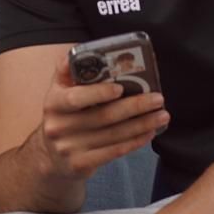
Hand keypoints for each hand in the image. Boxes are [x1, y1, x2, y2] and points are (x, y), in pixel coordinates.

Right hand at [38, 56, 167, 182]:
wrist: (50, 157)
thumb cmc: (63, 116)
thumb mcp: (58, 92)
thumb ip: (68, 71)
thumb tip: (83, 49)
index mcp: (54, 102)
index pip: (76, 98)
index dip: (98, 93)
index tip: (121, 87)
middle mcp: (59, 126)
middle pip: (102, 116)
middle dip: (134, 106)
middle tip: (158, 99)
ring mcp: (69, 148)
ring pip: (112, 135)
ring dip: (142, 125)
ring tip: (162, 116)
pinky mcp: (81, 165)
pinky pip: (113, 152)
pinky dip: (134, 142)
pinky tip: (149, 133)